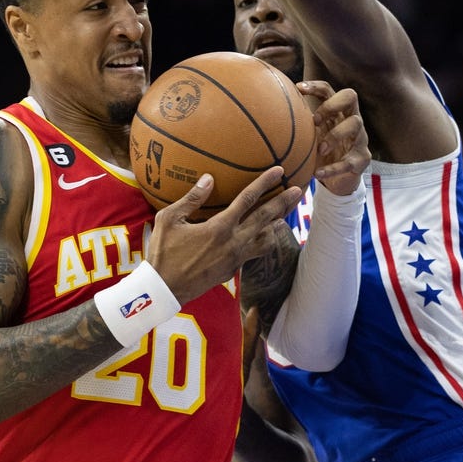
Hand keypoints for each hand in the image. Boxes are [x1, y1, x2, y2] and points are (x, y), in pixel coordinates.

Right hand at [146, 166, 302, 303]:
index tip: (280, 171)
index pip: (248, 199)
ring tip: (285, 216)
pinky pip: (253, 253)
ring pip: (265, 240)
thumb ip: (191, 198)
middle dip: (284, 203)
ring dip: (276, 226)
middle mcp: (234, 242)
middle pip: (266, 218)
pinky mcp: (232, 270)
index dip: (265, 183)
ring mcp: (236, 258)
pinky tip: (260, 238)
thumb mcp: (169, 220)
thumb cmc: (163, 253)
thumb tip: (209, 178)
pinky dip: (261, 243)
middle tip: (299, 190)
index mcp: (220, 227)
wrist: (165, 290)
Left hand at [298, 81, 370, 195]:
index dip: (315, 86)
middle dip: (332, 104)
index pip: (329, 90)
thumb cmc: (319, 154)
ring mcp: (359, 138)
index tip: (298, 88)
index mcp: (336, 112)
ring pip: (355, 124)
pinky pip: (350, 161)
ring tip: (319, 149)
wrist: (336, 181)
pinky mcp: (362, 159)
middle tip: (315, 120)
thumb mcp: (307, 139)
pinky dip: (333, 168)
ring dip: (335, 135)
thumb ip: (295, 128)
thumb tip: (263, 117)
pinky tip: (317, 174)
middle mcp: (351, 119)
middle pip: (350, 96)